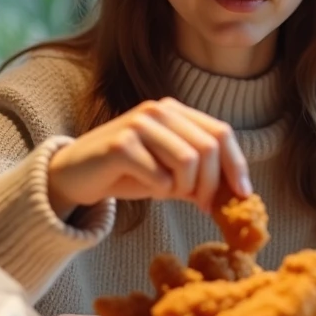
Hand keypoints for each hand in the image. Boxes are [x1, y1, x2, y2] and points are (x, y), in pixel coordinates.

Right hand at [47, 97, 252, 215]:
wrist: (72, 175)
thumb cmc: (125, 173)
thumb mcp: (168, 173)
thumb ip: (199, 176)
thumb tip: (238, 195)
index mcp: (174, 111)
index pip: (220, 132)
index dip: (237, 165)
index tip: (243, 195)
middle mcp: (158, 110)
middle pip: (208, 148)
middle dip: (212, 184)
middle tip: (203, 205)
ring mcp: (138, 124)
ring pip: (188, 161)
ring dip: (186, 188)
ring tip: (170, 194)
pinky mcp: (120, 144)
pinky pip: (159, 176)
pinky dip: (160, 191)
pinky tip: (148, 189)